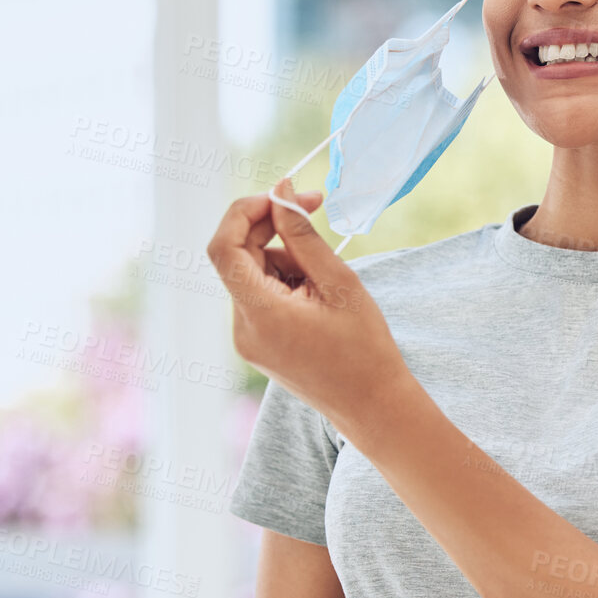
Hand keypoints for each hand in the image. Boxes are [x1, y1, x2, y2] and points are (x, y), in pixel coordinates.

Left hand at [207, 177, 414, 440]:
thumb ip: (302, 235)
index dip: (245, 211)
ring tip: (327, 279)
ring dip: (283, 258)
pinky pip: (259, 296)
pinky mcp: (256, 345)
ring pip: (251, 275)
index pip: (224, 248)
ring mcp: (247, 339)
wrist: (373, 405)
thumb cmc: (366, 347)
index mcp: (262, 315)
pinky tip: (318, 296)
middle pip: (239, 257)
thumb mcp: (339, 282)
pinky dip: (284, 281)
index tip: (282, 196)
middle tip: (314, 206)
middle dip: (272, 228)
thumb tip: (280, 191)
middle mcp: (243, 329)